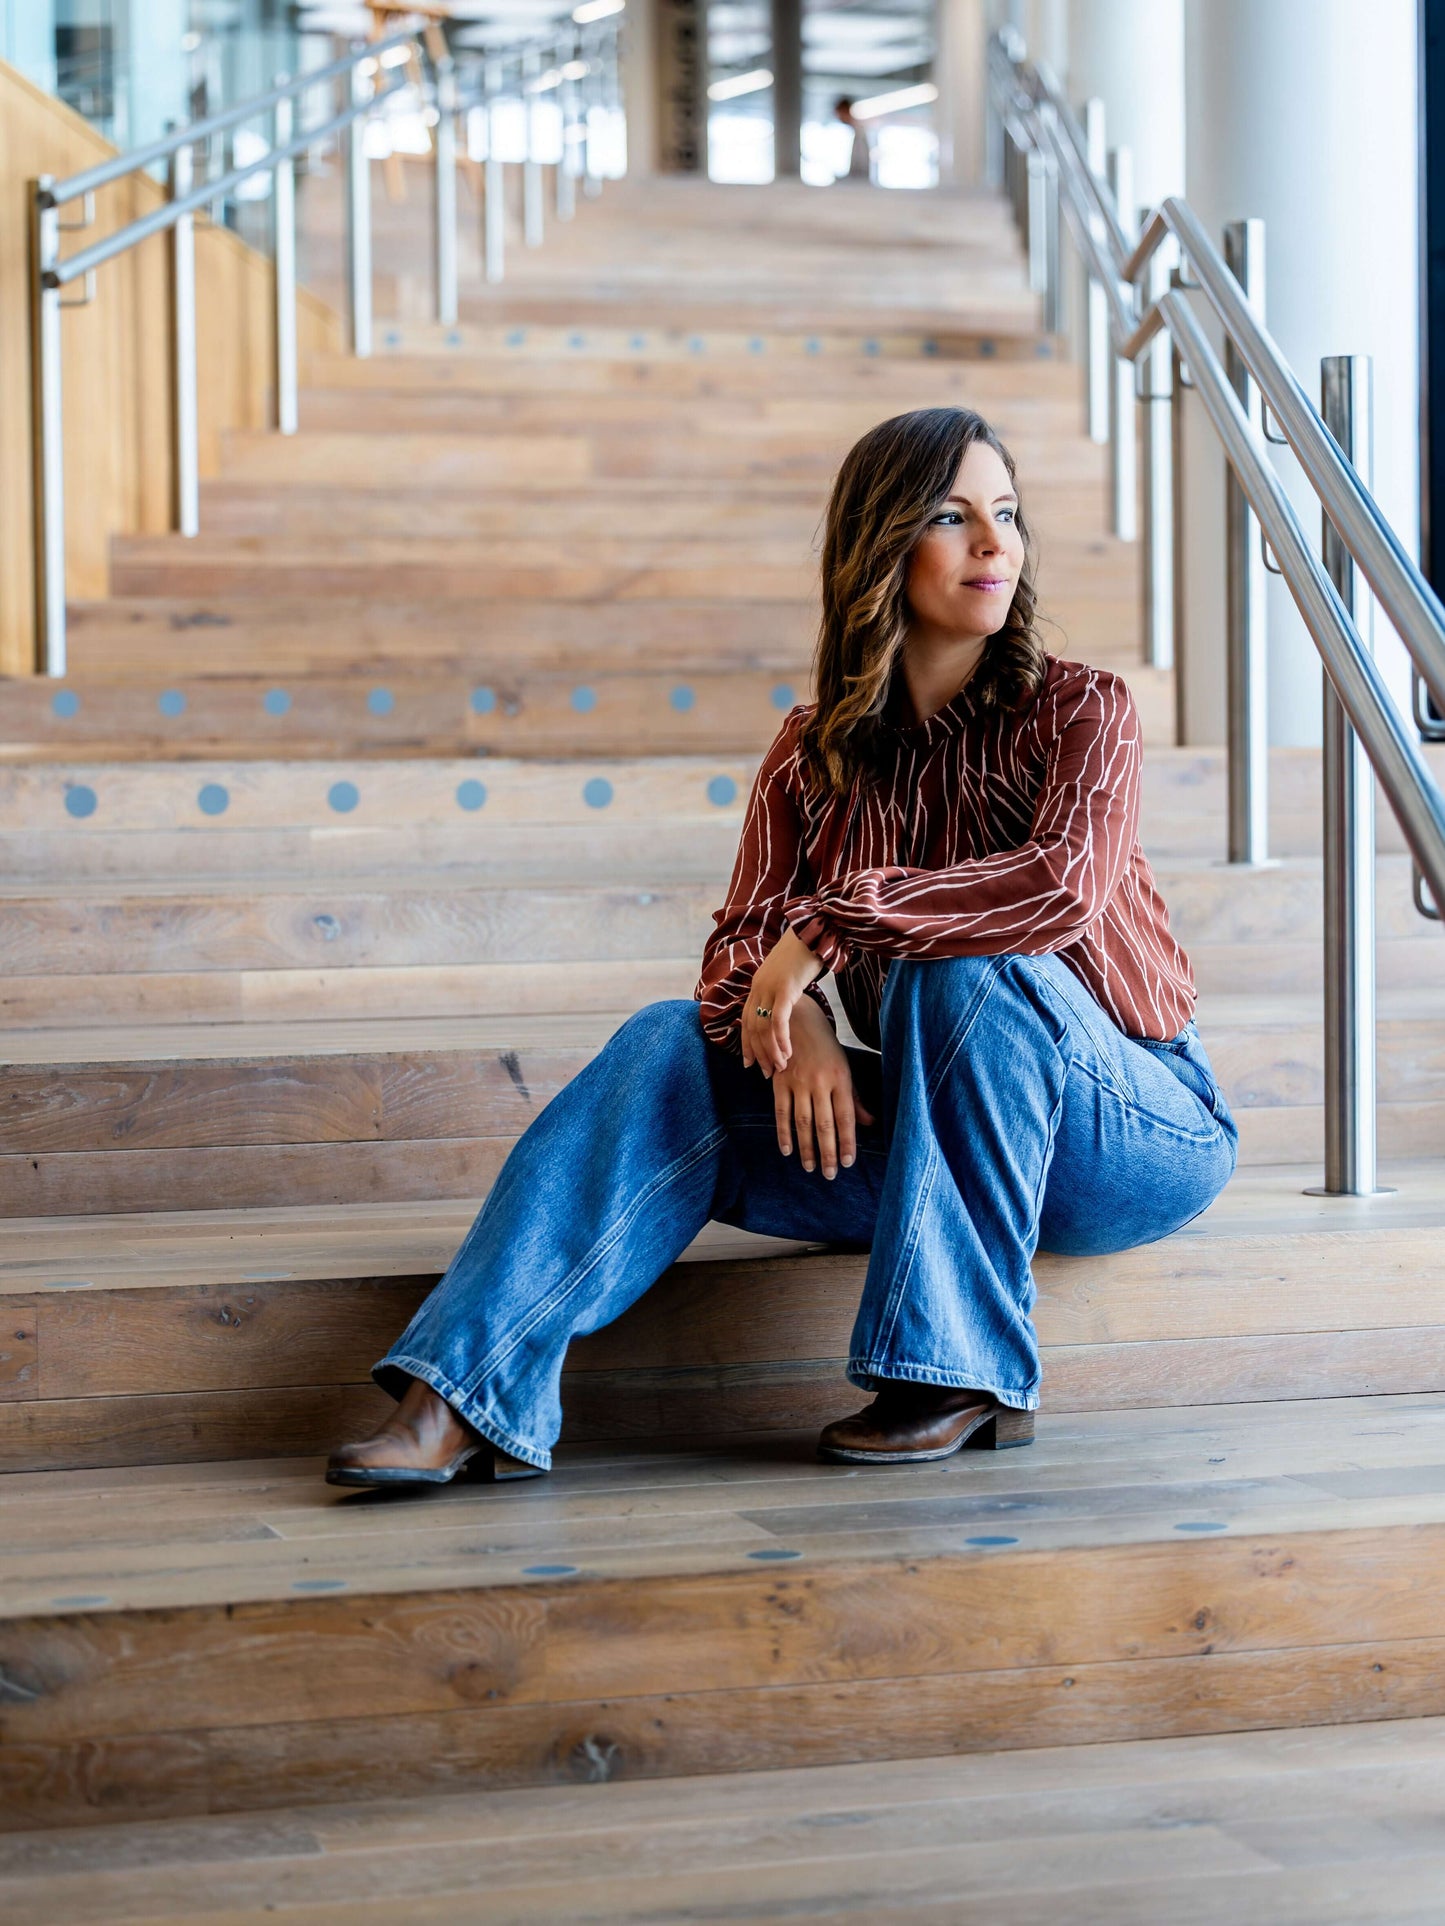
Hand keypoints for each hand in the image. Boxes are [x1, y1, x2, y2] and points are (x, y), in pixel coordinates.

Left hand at [741, 928, 827, 1076]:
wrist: (816, 930)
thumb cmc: (808, 953)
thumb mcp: (790, 975)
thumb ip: (784, 992)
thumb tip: (788, 1009)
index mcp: (758, 984)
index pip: (746, 1020)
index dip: (746, 1043)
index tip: (749, 1063)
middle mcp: (759, 986)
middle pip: (751, 1027)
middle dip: (758, 1053)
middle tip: (766, 1073)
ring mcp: (770, 987)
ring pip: (763, 1027)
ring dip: (771, 1051)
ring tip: (780, 1067)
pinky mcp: (785, 988)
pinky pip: (778, 1020)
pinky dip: (781, 1039)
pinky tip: (788, 1053)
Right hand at [767, 996, 876, 1178]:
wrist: (797, 1021)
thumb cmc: (826, 1049)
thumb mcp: (844, 1068)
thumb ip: (855, 1098)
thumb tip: (869, 1124)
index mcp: (840, 1078)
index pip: (846, 1117)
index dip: (847, 1141)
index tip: (848, 1163)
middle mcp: (819, 1082)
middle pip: (824, 1124)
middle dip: (828, 1152)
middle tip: (830, 1174)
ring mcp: (798, 1083)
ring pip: (803, 1122)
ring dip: (806, 1148)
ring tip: (811, 1168)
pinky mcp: (779, 1082)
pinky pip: (781, 1112)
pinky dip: (783, 1133)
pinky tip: (787, 1150)